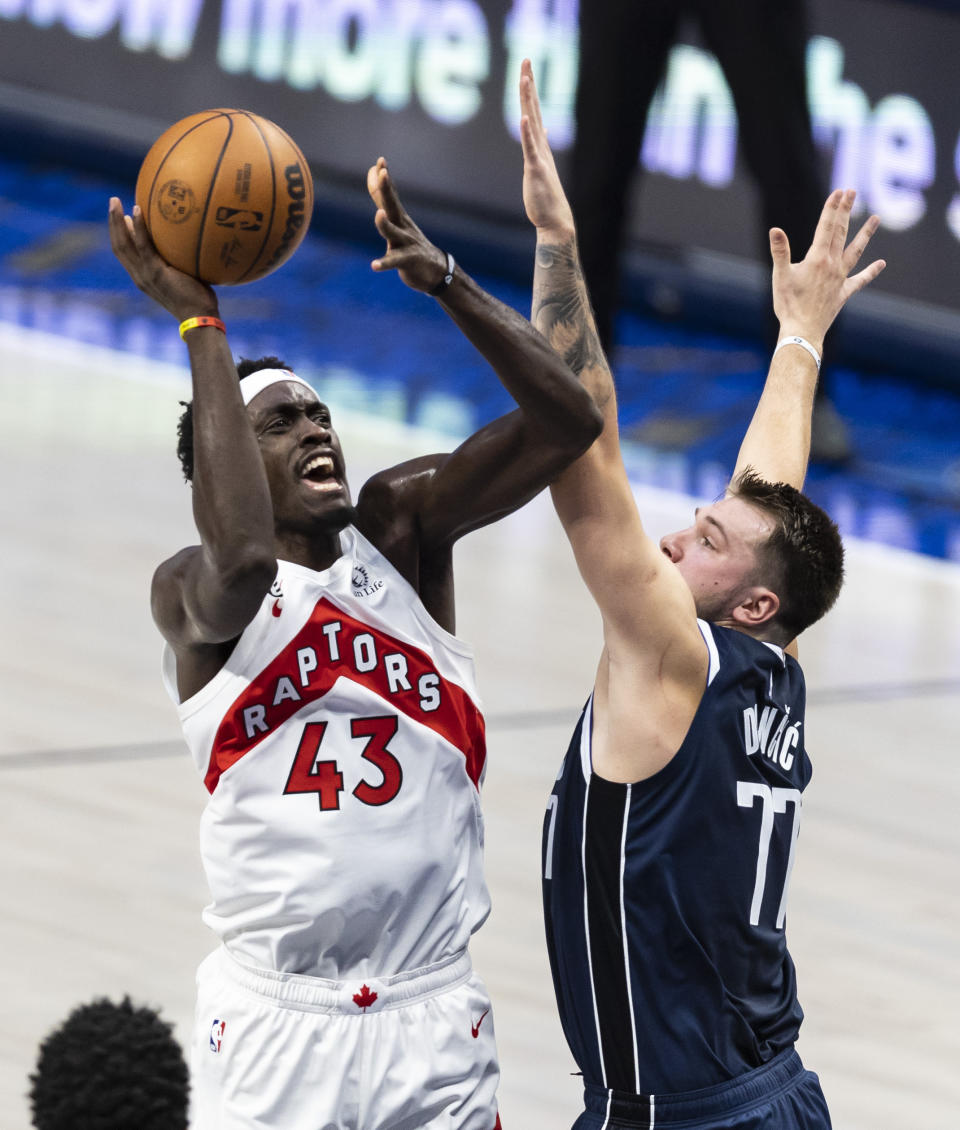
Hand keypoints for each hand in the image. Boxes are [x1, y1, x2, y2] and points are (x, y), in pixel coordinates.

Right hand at [108, 197, 217, 320]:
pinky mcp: (155, 273)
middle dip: (113, 223)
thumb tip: (185, 243)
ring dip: (117, 221)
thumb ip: (178, 262)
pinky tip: (138, 210)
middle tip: (113, 202)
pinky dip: (139, 228)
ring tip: (115, 201)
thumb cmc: (199, 299)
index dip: (119, 233)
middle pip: (118, 245)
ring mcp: (145, 275)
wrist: (200, 319)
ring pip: (124, 244)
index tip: (121, 215)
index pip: (124, 252)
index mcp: (143, 277)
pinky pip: (143, 246)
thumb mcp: (184, 277)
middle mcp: (139, 276)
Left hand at [367, 159, 447, 292]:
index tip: (380, 161)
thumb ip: (382, 199)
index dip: (383, 178)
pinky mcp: (408, 261)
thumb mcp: (396, 220)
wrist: (436, 272)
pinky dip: (384, 263)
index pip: (389, 194)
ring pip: (393, 232)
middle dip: (387, 189)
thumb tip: (372, 174)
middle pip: (392, 206)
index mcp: (398, 217)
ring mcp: (406, 243)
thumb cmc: (411, 245)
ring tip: (379, 214)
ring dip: (385, 224)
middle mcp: (402, 227)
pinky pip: (394, 262)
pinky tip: (374, 265)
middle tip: (384, 173)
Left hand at [519, 58, 573, 237]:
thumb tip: (540, 129)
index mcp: (540, 145)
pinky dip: (527, 132)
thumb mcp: (540, 166)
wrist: (555, 220)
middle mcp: (540, 146)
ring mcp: (539, 156)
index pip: (533, 111)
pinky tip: (523, 118)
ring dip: (527, 100)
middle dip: (528, 84)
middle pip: (533, 108)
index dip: (529, 90)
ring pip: (532, 123)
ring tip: (524, 79)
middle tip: (526, 59)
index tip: (526, 68)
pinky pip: (530, 148)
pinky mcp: (535, 170)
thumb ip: (538, 146)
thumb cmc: (546, 196)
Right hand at [770, 189, 884, 351]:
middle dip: (846, 211)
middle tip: (852, 192)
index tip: (839, 191)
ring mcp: (841, 279)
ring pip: (856, 251)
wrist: (803, 332)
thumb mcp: (780, 277)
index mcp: (817, 259)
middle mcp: (833, 265)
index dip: (832, 208)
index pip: (826, 227)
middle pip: (841, 232)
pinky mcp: (843, 293)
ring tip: (875, 218)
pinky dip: (871, 272)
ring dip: (866, 234)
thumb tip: (775, 230)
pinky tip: (881, 264)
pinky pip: (860, 280)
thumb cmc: (788, 305)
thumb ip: (780, 252)